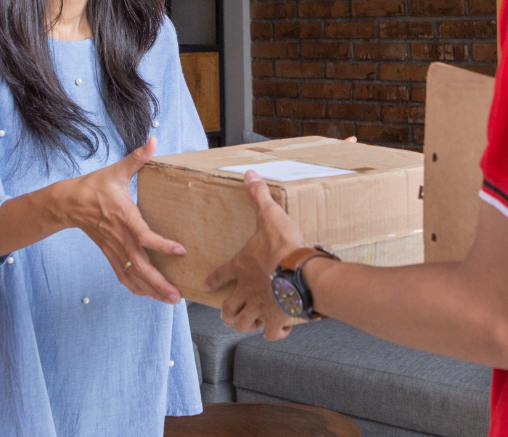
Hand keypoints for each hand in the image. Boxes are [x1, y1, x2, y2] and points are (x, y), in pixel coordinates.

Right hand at [61, 137, 184, 303]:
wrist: (67, 203)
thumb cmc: (95, 185)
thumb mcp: (117, 170)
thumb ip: (137, 157)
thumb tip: (153, 138)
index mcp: (123, 216)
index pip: (143, 235)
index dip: (161, 245)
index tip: (180, 250)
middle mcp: (119, 236)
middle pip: (139, 265)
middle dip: (158, 282)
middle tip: (177, 295)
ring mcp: (113, 248)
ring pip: (132, 275)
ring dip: (151, 290)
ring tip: (170, 300)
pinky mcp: (109, 254)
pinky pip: (122, 275)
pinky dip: (136, 287)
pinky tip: (149, 295)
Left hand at [203, 169, 306, 339]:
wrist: (301, 272)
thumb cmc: (284, 246)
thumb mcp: (270, 215)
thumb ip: (258, 196)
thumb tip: (249, 174)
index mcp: (242, 267)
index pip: (220, 274)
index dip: (212, 280)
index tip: (206, 285)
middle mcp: (247, 290)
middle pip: (229, 308)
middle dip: (227, 313)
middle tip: (230, 313)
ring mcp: (260, 307)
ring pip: (244, 324)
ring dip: (245, 324)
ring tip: (251, 323)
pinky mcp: (276, 320)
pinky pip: (271, 333)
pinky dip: (275, 332)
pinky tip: (280, 329)